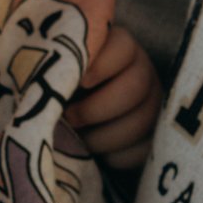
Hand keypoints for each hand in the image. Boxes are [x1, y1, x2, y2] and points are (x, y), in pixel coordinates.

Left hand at [68, 19, 163, 162]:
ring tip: (78, 138)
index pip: (123, 46)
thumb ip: (59, 67)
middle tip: (70, 117)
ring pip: (142, 121)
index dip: (102, 65)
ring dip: (103, 136)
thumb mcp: (58, 71)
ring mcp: (153, 103)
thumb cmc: (61, 87)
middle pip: (136, 86)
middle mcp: (142, 70)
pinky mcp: (154, 135)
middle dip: (97, 108)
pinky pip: (143, 149)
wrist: (72, 117)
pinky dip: (115, 156)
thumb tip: (49, 82)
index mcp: (119, 47)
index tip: (79, 83)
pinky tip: (94, 152)